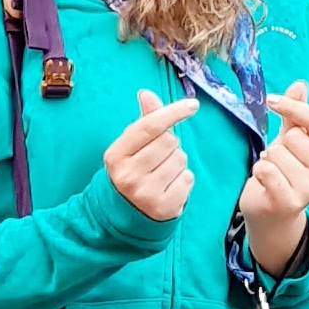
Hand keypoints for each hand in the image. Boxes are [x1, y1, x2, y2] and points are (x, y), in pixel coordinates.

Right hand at [105, 89, 197, 220]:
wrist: (124, 214)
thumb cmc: (131, 172)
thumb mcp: (130, 147)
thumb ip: (143, 120)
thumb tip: (146, 93)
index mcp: (115, 155)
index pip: (149, 126)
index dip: (173, 112)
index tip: (193, 105)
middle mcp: (128, 175)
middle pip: (168, 141)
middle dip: (170, 145)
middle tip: (159, 157)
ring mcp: (145, 193)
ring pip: (181, 159)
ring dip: (178, 162)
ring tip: (163, 173)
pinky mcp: (163, 207)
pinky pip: (188, 178)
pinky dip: (183, 179)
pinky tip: (169, 186)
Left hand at [239, 82, 308, 273]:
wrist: (272, 214)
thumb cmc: (284, 172)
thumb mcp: (293, 140)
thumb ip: (297, 115)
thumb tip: (300, 84)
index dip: (292, 106)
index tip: (271, 100)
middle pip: (293, 137)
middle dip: (279, 145)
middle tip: (280, 161)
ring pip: (276, 153)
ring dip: (268, 161)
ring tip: (274, 174)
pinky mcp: (288, 202)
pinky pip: (265, 170)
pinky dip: (258, 171)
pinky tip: (265, 182)